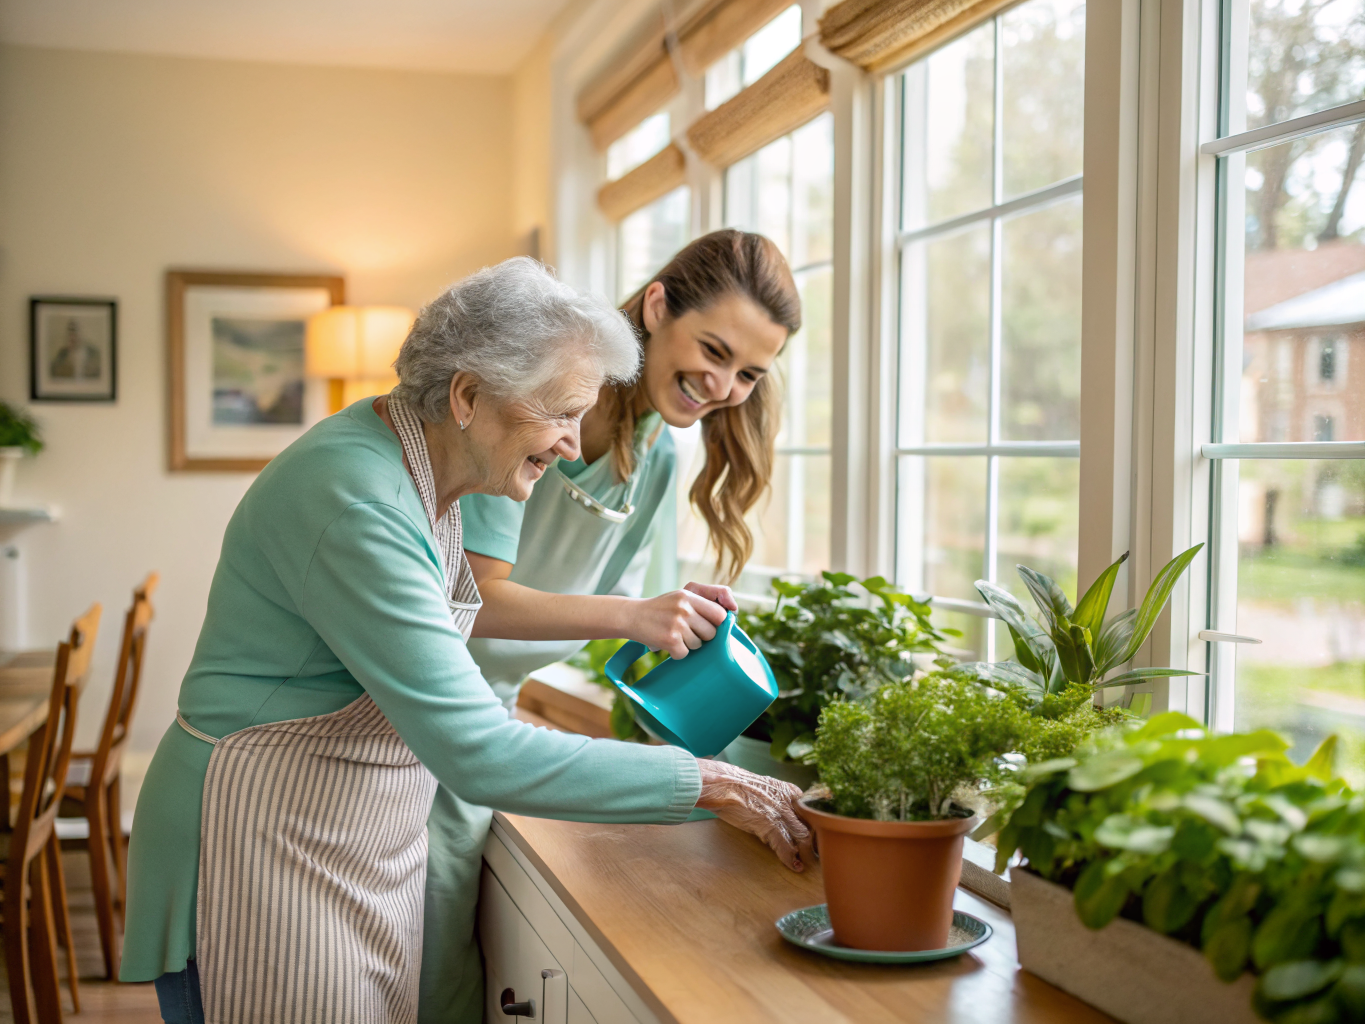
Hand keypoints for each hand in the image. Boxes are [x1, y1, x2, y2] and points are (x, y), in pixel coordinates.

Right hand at [628, 582, 734, 658]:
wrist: (632, 616)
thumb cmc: (663, 607)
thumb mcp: (684, 594)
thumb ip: (711, 595)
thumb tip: (734, 609)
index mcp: (689, 595)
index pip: (720, 614)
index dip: (716, 623)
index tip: (706, 623)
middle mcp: (684, 608)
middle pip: (711, 633)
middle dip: (702, 636)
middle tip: (686, 629)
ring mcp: (676, 624)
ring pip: (699, 645)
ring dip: (688, 644)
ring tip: (674, 634)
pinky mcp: (669, 640)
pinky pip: (685, 654)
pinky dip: (677, 653)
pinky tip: (667, 643)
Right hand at [695, 759, 813, 871]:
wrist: (723, 784)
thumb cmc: (737, 785)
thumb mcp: (764, 788)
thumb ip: (776, 800)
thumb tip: (778, 815)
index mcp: (789, 790)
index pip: (810, 810)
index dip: (815, 825)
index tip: (816, 836)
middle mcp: (789, 801)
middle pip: (811, 824)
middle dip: (815, 841)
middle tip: (817, 854)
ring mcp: (781, 813)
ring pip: (803, 836)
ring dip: (806, 853)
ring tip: (807, 863)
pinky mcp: (770, 825)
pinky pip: (786, 846)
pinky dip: (790, 858)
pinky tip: (794, 866)